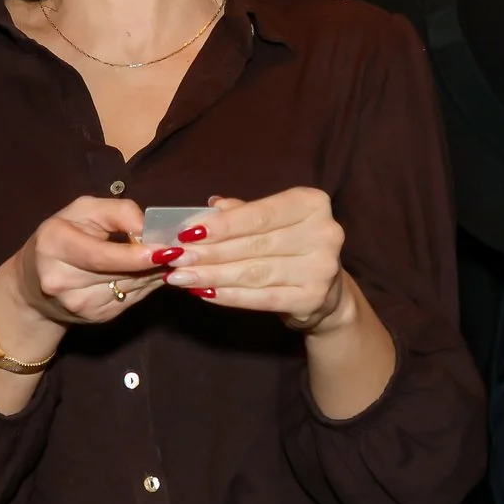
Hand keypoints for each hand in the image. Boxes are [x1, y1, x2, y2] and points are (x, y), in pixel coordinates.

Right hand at [0, 196, 164, 330]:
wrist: (34, 282)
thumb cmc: (63, 236)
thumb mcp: (83, 210)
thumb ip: (117, 212)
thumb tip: (147, 228)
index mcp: (54, 245)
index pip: (101, 256)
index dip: (136, 255)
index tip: (167, 249)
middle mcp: (61, 280)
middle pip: (120, 274)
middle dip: (154, 262)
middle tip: (182, 249)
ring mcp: (78, 304)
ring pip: (131, 287)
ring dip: (154, 273)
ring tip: (169, 256)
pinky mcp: (96, 318)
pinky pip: (133, 299)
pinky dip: (147, 284)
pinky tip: (150, 271)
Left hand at [163, 191, 353, 332]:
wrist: (328, 292)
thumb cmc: (291, 248)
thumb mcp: (272, 222)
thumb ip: (242, 213)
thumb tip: (208, 207)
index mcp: (312, 204)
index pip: (258, 214)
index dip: (221, 225)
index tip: (186, 233)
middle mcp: (324, 233)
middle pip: (254, 244)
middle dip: (209, 252)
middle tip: (175, 258)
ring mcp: (321, 268)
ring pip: (255, 272)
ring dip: (212, 275)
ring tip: (181, 277)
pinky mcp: (312, 299)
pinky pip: (262, 298)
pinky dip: (230, 296)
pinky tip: (205, 293)